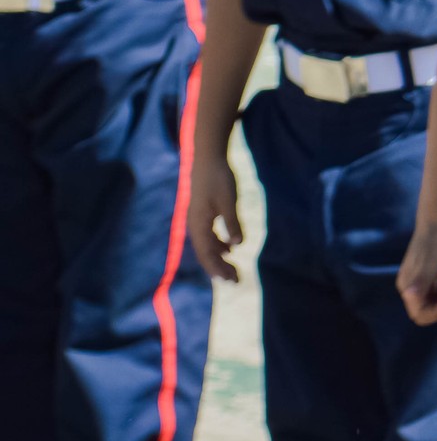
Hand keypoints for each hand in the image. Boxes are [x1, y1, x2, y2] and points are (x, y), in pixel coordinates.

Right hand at [187, 154, 243, 282]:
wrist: (208, 159)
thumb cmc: (219, 178)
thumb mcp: (228, 201)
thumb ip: (232, 222)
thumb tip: (237, 244)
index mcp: (198, 224)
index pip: (207, 253)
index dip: (218, 269)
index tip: (231, 280)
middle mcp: (195, 225)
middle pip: (206, 253)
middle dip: (220, 268)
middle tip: (236, 281)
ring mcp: (198, 219)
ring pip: (208, 245)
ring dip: (220, 258)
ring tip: (234, 270)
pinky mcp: (203, 213)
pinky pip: (209, 235)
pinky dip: (219, 244)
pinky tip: (230, 249)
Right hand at [397, 221, 436, 325]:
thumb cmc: (436, 245)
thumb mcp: (430, 267)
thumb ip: (421, 284)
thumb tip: (409, 296)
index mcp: (407, 286)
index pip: (418, 313)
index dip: (436, 312)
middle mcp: (407, 286)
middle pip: (422, 310)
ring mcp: (415, 280)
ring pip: (428, 302)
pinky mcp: (424, 275)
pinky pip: (431, 293)